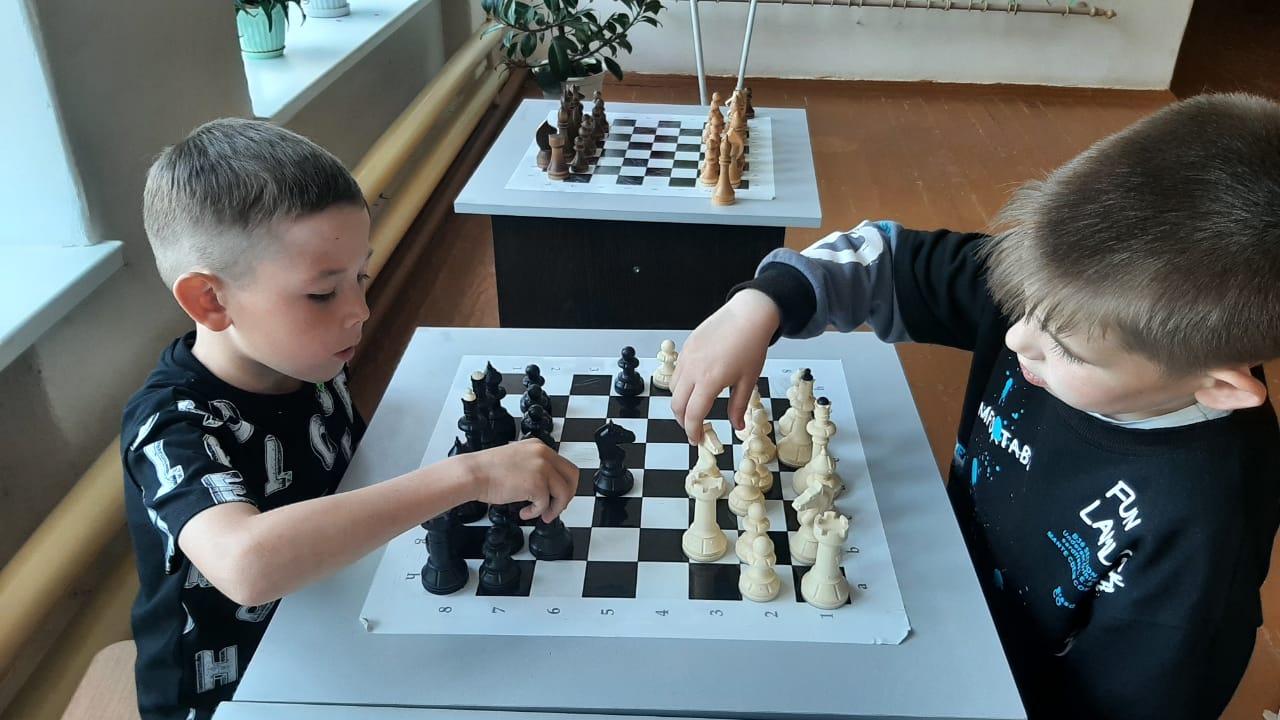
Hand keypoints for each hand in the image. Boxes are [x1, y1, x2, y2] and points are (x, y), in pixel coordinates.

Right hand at [454, 439, 578, 521]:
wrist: (472, 474)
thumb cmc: (487, 470)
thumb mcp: (517, 459)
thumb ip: (534, 467)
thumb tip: (547, 487)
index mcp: (539, 447)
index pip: (564, 466)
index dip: (563, 484)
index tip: (556, 495)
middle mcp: (543, 454)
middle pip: (572, 476)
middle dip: (567, 495)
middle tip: (556, 507)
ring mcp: (541, 468)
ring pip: (564, 492)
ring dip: (554, 508)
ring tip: (542, 514)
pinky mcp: (536, 484)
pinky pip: (545, 504)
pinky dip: (537, 512)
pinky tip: (525, 512)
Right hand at [670, 289, 779, 443]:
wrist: (747, 315)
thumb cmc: (751, 346)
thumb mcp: (748, 381)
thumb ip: (738, 406)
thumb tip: (737, 426)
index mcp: (709, 381)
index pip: (693, 415)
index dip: (693, 431)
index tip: (697, 440)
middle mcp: (693, 370)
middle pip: (677, 405)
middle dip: (683, 421)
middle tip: (694, 428)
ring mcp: (687, 357)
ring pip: (673, 389)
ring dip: (680, 403)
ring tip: (693, 408)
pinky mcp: (686, 347)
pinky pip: (677, 372)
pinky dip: (680, 385)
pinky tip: (694, 387)